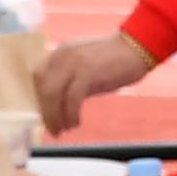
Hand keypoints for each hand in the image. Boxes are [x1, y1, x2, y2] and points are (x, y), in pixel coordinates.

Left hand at [36, 30, 156, 133]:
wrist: (138, 46)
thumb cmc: (116, 60)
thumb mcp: (87, 68)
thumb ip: (72, 81)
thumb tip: (61, 105)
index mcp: (61, 52)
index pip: (38, 76)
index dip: (39, 98)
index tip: (46, 115)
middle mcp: (63, 55)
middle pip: (42, 88)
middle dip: (46, 112)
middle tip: (53, 128)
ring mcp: (74, 62)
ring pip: (53, 94)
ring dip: (56, 116)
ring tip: (64, 129)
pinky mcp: (87, 72)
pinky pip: (71, 99)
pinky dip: (70, 115)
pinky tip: (76, 123)